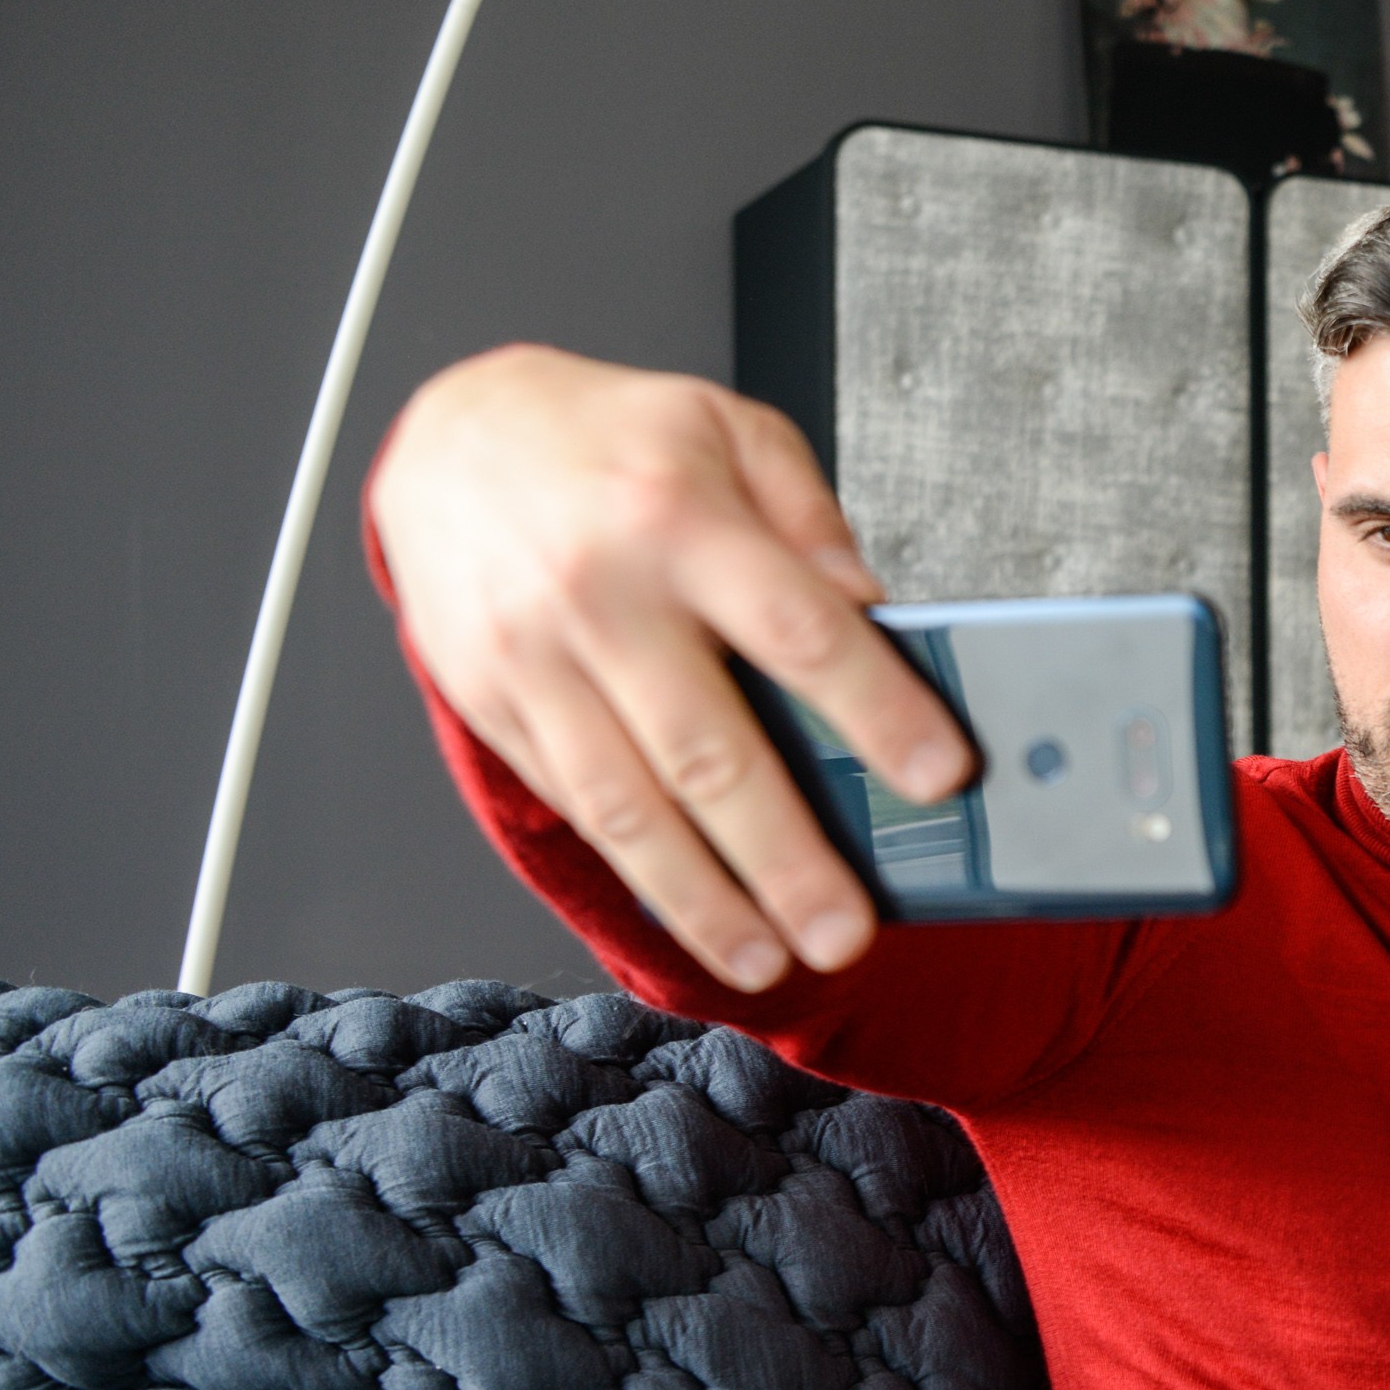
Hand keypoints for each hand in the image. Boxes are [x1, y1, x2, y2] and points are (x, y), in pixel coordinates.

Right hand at [372, 347, 973, 990]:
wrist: (448, 437)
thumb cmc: (610, 441)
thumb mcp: (729, 430)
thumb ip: (811, 521)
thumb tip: (875, 613)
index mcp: (680, 521)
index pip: (798, 631)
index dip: (876, 711)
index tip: (942, 777)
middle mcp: (601, 598)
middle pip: (709, 753)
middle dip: (786, 860)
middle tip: (846, 931)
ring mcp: (533, 660)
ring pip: (626, 807)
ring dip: (701, 901)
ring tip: (766, 960)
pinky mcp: (490, 706)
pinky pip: (570, 803)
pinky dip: (632, 869)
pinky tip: (687, 911)